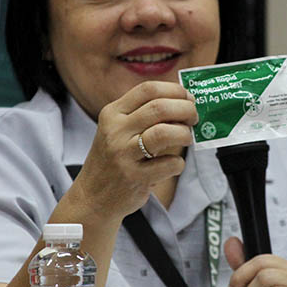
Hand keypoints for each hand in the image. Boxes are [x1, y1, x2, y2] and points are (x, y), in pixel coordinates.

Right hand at [73, 81, 196, 220]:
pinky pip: (169, 163)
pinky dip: (179, 163)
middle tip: (194, 118)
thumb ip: (144, 114)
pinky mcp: (134, 178)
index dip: (175, 91)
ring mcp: (123, 155)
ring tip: (186, 139)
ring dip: (184, 134)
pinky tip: (173, 164)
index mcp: (113, 113)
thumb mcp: (119, 130)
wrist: (93, 196)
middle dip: (186, 110)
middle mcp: (116, 131)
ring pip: (164, 133)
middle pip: (160, 108)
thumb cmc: (114, 159)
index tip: (188, 98)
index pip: (148, 89)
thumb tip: (185, 102)